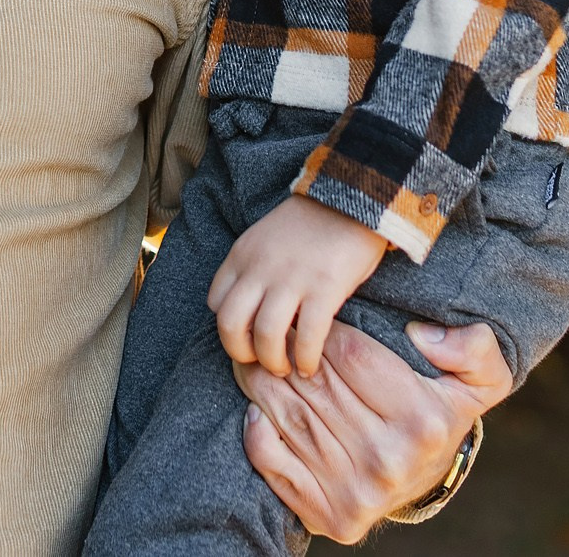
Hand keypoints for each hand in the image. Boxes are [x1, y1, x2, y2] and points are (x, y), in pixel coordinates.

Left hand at [209, 193, 387, 377]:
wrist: (353, 200)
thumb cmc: (311, 225)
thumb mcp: (266, 239)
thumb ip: (253, 268)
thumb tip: (249, 308)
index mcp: (243, 254)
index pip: (215, 301)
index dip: (228, 327)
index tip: (245, 337)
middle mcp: (260, 268)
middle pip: (229, 324)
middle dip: (241, 352)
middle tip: (259, 362)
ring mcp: (291, 279)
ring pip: (265, 336)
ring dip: (273, 362)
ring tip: (286, 368)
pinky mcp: (324, 289)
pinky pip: (308, 337)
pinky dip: (306, 359)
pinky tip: (310, 365)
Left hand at [237, 319, 508, 543]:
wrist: (425, 481)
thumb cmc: (441, 414)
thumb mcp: (479, 378)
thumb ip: (473, 347)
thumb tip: (422, 336)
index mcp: (423, 421)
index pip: (352, 354)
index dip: (322, 329)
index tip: (308, 317)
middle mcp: (389, 459)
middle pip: (315, 384)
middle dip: (286, 351)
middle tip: (271, 332)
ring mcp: (357, 492)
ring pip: (289, 416)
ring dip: (261, 383)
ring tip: (254, 360)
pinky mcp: (329, 514)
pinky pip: (274, 463)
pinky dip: (256, 432)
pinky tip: (257, 408)